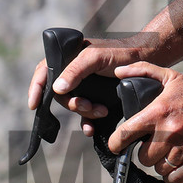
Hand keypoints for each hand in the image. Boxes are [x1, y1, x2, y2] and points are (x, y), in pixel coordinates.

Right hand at [27, 40, 151, 136]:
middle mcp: (74, 72)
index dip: (36, 87)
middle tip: (88, 106)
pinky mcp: (97, 97)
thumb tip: (56, 89)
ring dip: (84, 112)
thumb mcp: (96, 57)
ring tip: (101, 111)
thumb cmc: (122, 54)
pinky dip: (87, 123)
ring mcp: (86, 86)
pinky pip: (84, 115)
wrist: (149, 61)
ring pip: (74, 105)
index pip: (44, 71)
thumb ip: (75, 69)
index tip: (34, 105)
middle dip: (73, 103)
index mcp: (70, 57)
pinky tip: (91, 129)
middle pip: (60, 94)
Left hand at [109, 63, 182, 182]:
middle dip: (147, 152)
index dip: (117, 144)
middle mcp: (170, 131)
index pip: (124, 134)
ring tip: (170, 152)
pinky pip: (175, 178)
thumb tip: (119, 71)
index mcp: (158, 112)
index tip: (118, 146)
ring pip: (159, 169)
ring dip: (162, 163)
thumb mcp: (171, 77)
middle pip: (143, 157)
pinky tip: (179, 162)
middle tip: (156, 144)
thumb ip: (143, 71)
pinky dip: (174, 174)